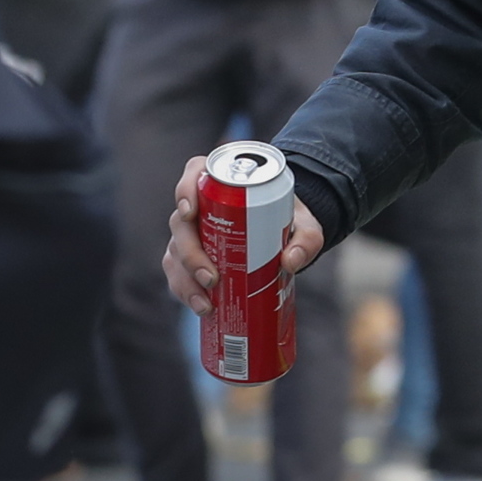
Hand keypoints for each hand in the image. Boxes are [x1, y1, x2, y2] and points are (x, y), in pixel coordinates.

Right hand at [163, 154, 326, 316]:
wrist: (285, 236)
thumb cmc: (290, 220)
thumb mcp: (306, 226)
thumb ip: (306, 240)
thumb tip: (291, 261)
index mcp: (225, 183)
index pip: (196, 172)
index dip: (185, 189)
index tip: (191, 212)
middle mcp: (201, 205)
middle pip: (181, 223)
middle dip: (191, 254)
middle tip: (211, 278)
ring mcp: (192, 233)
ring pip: (175, 253)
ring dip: (186, 281)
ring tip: (207, 304)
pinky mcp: (190, 257)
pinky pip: (179, 274)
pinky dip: (187, 292)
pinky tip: (204, 307)